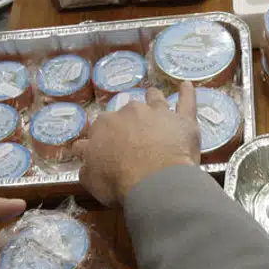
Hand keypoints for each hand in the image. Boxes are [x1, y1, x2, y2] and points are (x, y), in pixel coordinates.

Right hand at [78, 83, 199, 205]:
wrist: (154, 181)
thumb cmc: (118, 182)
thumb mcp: (90, 177)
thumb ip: (86, 161)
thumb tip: (81, 149)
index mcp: (104, 125)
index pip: (101, 127)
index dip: (105, 137)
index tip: (107, 146)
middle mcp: (130, 112)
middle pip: (128, 111)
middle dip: (129, 120)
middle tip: (133, 135)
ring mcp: (158, 113)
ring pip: (154, 99)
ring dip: (152, 98)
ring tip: (154, 97)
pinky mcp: (183, 121)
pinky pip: (186, 102)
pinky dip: (187, 94)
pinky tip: (186, 86)